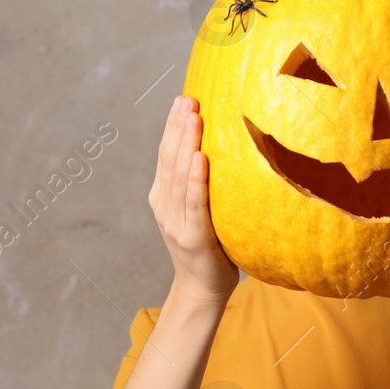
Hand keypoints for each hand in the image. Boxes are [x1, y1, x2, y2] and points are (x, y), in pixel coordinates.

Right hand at [149, 95, 238, 304]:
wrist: (202, 289)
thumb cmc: (210, 247)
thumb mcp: (200, 211)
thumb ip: (203, 185)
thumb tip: (226, 149)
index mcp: (163, 197)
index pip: (166, 154)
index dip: (172, 126)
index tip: (183, 99)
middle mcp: (164, 206)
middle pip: (169, 159)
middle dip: (177, 127)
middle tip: (187, 98)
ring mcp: (175, 222)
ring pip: (178, 176)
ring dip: (185, 143)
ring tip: (193, 117)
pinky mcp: (192, 237)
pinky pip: (194, 203)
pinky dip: (195, 180)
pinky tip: (200, 159)